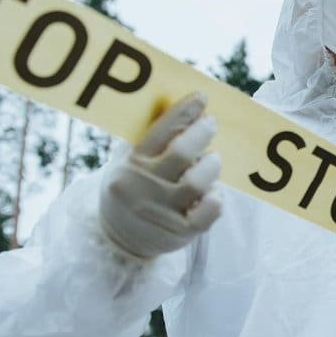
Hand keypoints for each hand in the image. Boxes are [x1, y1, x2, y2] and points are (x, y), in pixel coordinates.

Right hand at [98, 93, 221, 259]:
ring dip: (212, 165)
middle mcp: (143, 187)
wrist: (119, 238)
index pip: (159, 131)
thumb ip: (149, 136)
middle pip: (181, 153)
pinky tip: (214, 191)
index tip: (201, 98)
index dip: (183, 112)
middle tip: (211, 124)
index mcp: (130, 163)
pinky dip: (216, 197)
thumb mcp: (128, 160)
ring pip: (198, 181)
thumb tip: (179, 102)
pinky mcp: (180, 232)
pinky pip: (210, 210)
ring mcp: (161, 211)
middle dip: (201, 133)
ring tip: (213, 159)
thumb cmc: (132, 187)